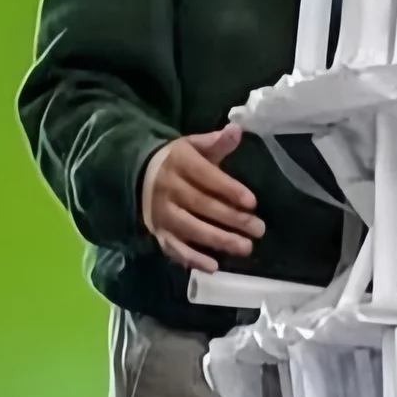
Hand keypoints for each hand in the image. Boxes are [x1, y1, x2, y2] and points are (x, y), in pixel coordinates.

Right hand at [141, 128, 261, 274]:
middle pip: (202, 205)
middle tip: (258, 229)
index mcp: (180, 163)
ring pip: (191, 228)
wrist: (138, 175)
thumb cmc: (177, 161)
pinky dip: (192, 259)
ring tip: (245, 247)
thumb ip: (216, 142)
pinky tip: (213, 266)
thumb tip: (236, 129)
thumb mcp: (193, 146)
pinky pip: (174, 248)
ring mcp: (162, 214)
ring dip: (218, 240)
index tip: (252, 202)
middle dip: (232, 219)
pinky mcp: (159, 232)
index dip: (229, 189)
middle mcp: (169, 189)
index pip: (206, 177)